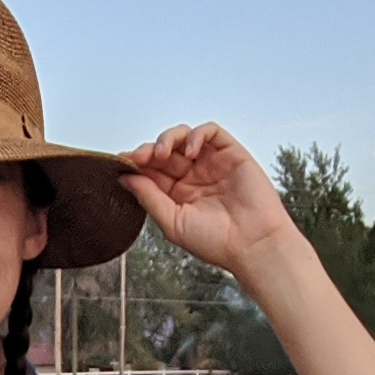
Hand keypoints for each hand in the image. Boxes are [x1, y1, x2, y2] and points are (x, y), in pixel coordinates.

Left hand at [120, 122, 295, 278]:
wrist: (252, 244)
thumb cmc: (215, 241)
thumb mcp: (172, 222)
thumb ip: (149, 197)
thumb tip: (123, 177)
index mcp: (177, 194)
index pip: (151, 171)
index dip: (135, 163)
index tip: (121, 163)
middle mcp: (193, 176)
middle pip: (163, 151)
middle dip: (147, 150)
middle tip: (137, 157)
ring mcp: (211, 163)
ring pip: (183, 136)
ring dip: (167, 138)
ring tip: (161, 154)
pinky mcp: (230, 152)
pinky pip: (210, 131)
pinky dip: (196, 134)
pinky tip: (189, 152)